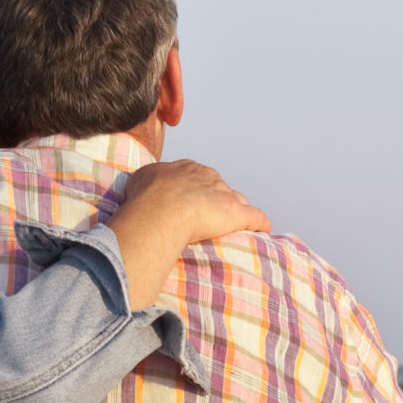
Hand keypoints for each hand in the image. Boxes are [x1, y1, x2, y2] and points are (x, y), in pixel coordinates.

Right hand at [115, 159, 268, 243]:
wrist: (162, 209)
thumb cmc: (148, 196)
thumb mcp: (141, 178)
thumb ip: (149, 179)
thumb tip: (147, 184)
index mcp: (189, 169)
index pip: (197, 177)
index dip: (194, 192)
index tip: (188, 205)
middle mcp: (210, 177)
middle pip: (219, 189)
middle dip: (215, 202)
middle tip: (206, 220)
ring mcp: (226, 194)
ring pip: (237, 201)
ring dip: (235, 213)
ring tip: (231, 229)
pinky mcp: (239, 214)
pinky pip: (257, 218)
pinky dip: (260, 225)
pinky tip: (261, 233)